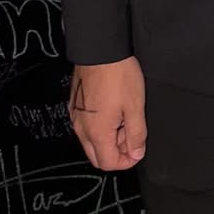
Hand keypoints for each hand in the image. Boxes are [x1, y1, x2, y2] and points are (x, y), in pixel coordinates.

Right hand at [68, 56, 146, 170]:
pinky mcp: (75, 106)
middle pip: (97, 157)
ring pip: (91, 142)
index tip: (139, 150)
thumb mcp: (135, 106)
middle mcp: (82, 128)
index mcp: (97, 132)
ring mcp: (76, 117)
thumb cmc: (118, 75)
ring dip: (109, 139)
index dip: (127, 162)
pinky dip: (100, 127)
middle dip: (117, 153)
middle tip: (133, 135)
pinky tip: (113, 110)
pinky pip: (86, 127)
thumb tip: (136, 153)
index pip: (108, 163)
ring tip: (125, 118)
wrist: (100, 51)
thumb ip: (136, 134)